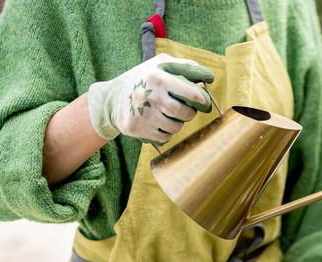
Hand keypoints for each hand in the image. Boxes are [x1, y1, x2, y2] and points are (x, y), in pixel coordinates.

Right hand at [87, 53, 213, 143]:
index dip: (202, 100)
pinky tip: (157, 122)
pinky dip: (166, 132)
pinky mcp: (137, 129)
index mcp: (157, 77)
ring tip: (167, 113)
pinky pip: (165, 137)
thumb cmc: (145, 79)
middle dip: (189, 113)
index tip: (204, 103)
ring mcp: (142, 114)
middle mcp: (149, 96)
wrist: (113, 98)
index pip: (190, 93)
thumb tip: (207, 76)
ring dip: (177, 123)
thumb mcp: (160, 64)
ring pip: (176, 127)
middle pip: (185, 113)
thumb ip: (184, 67)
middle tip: (185, 109)